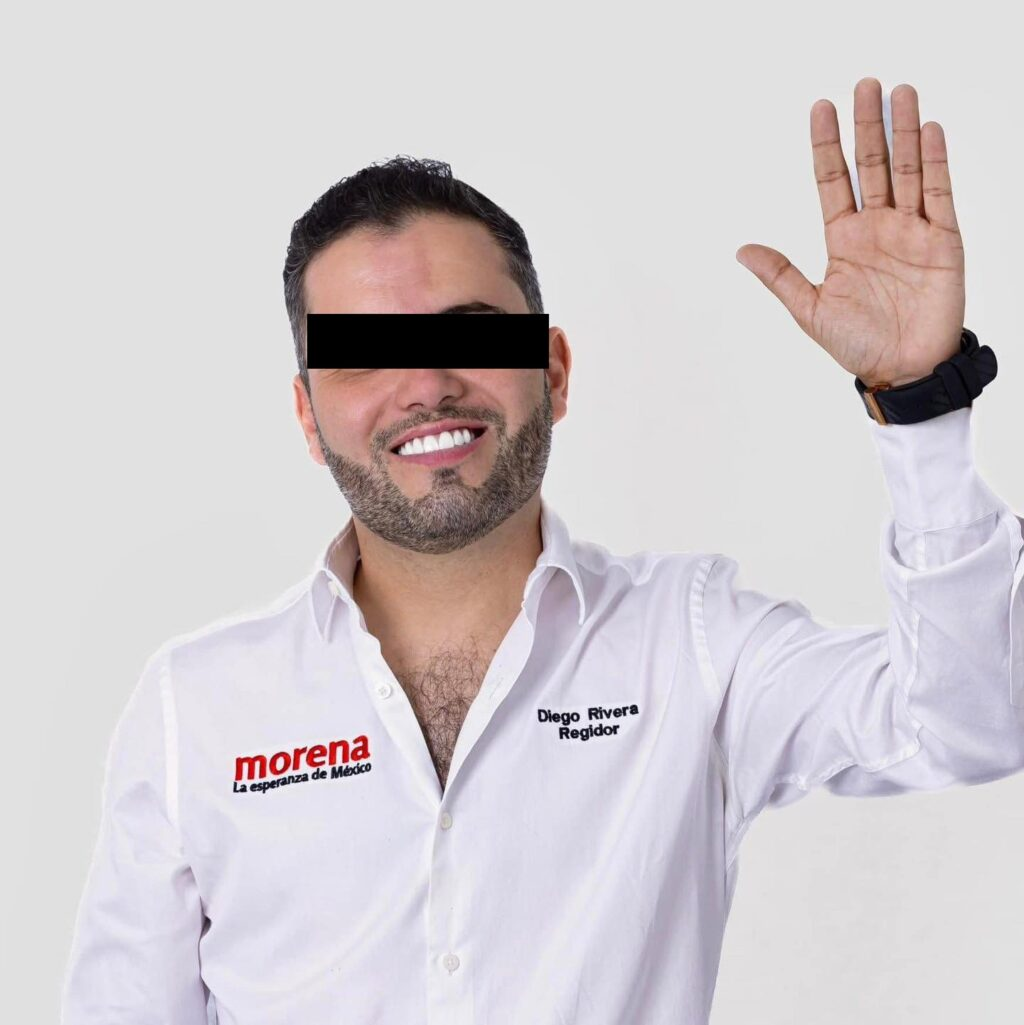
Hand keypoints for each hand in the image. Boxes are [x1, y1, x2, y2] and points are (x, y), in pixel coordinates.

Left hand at [736, 78, 964, 386]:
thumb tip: (740, 250)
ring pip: (907, 170)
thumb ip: (779, 276)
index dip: (827, 144)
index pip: (833, 180)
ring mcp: (910, 230)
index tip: (820, 107)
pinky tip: (928, 132)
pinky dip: (935, 163)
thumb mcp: (808, 309)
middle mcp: (877, 227)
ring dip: (903, 132)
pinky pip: (939, 194)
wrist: (903, 371)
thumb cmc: (856, 344)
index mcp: (843, 239)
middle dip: (867, 125)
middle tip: (864, 84)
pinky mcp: (942, 241)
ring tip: (899, 93)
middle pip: (872, 164)